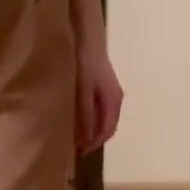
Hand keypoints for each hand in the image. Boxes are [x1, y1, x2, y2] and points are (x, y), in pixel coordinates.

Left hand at [75, 33, 123, 153]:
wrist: (87, 37)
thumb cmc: (85, 63)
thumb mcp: (84, 90)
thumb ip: (86, 114)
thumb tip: (88, 138)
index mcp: (113, 101)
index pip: (108, 130)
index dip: (94, 144)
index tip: (78, 152)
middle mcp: (115, 98)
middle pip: (107, 125)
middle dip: (93, 138)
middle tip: (74, 146)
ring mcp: (110, 91)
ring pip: (103, 117)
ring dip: (91, 128)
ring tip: (73, 133)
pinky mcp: (102, 84)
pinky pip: (99, 108)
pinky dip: (90, 117)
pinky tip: (77, 115)